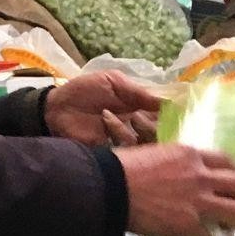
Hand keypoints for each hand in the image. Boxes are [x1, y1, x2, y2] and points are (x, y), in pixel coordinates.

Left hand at [46, 70, 163, 144]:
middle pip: (161, 133)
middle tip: (138, 114)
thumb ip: (140, 92)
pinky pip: (129, 151)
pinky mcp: (115, 153)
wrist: (57, 109)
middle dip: (155, 124)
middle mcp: (138, 127)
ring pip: (147, 143)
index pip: (166, 116)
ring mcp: (127, 141)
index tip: (177, 111)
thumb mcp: (113, 82)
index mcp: (141, 109)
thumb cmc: (85, 91)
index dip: (173, 115)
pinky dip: (118, 134)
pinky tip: (105, 121)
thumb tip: (170, 102)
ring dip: (130, 127)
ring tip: (109, 114)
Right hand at [115, 142, 234, 235]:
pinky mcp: (188, 223)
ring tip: (221, 229)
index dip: (232, 174)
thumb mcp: (153, 154)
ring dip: (233, 223)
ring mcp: (197, 200)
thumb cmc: (119, 168)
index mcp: (190, 155)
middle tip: (230, 208)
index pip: (226, 161)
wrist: (107, 187)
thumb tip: (170, 173)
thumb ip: (171, 162)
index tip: (228, 185)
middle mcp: (200, 175)